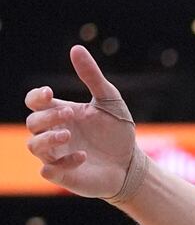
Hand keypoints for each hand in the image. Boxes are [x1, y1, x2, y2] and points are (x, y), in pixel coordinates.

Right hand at [23, 45, 137, 198]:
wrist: (132, 164)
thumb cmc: (118, 132)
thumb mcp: (109, 101)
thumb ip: (92, 76)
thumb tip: (75, 48)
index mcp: (61, 114)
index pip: (34, 103)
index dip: (36, 97)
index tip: (49, 94)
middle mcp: (54, 133)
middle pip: (32, 123)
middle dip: (47, 118)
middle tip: (70, 115)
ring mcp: (56, 155)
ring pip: (33, 146)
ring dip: (47, 139)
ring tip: (67, 135)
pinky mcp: (63, 176)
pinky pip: (49, 171)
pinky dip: (62, 163)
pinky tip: (83, 157)